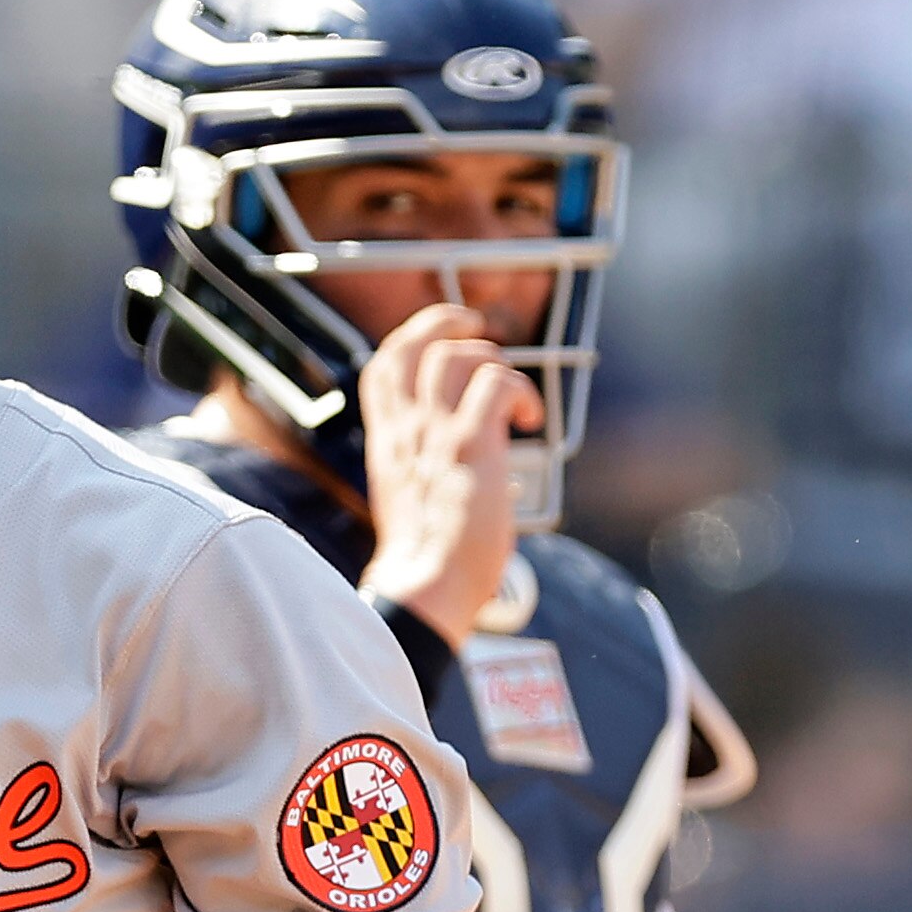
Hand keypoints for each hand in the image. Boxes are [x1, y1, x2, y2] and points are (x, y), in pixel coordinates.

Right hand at [353, 304, 532, 649]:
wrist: (425, 586)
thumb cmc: (426, 556)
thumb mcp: (406, 498)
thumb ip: (420, 465)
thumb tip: (455, 459)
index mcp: (388, 440)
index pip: (383, 364)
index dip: (414, 337)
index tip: (444, 341)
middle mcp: (406, 428)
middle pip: (417, 343)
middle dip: (454, 325)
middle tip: (484, 336)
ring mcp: (436, 432)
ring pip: (458, 354)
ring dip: (494, 362)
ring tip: (511, 397)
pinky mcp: (471, 444)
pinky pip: (499, 383)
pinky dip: (523, 393)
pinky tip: (527, 423)